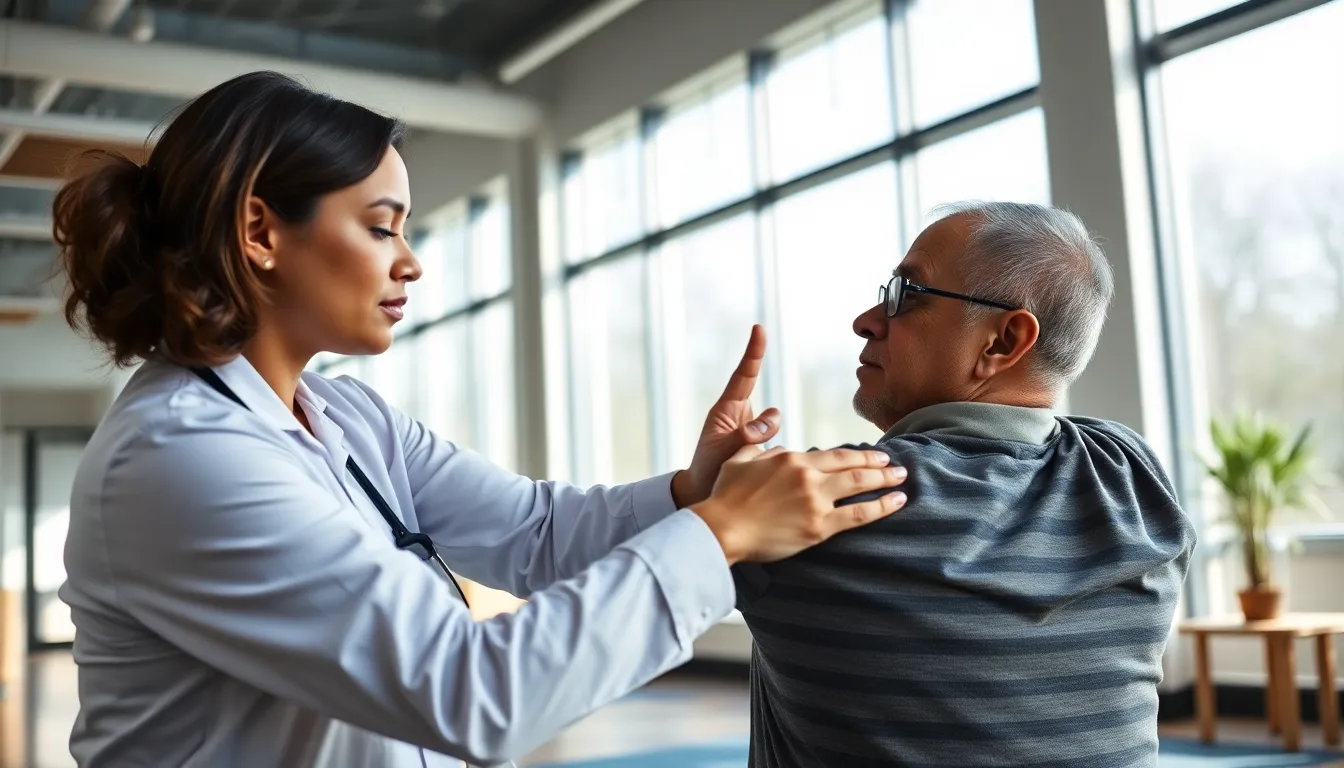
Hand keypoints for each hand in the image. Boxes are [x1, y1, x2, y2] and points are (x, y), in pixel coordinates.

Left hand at [672, 324, 780, 507]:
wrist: (705, 493)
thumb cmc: (708, 471)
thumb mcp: (723, 450)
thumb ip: (747, 433)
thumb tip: (772, 417)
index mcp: (726, 410)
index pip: (744, 376)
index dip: (753, 352)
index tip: (759, 328)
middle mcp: (742, 417)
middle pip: (769, 412)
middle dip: (766, 429)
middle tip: (745, 448)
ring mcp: (754, 433)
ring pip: (776, 431)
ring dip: (767, 448)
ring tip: (742, 469)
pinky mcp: (765, 448)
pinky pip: (780, 446)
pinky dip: (778, 458)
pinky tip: (758, 473)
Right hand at [690, 447, 907, 564]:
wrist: (722, 527)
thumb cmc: (725, 496)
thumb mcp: (740, 461)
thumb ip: (762, 451)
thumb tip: (779, 449)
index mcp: (791, 459)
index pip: (833, 455)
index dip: (857, 455)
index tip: (873, 456)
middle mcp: (808, 476)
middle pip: (853, 466)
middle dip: (878, 465)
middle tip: (895, 465)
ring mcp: (815, 501)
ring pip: (860, 486)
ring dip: (885, 481)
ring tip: (902, 479)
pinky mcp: (818, 527)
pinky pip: (857, 515)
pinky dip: (881, 507)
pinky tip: (897, 502)